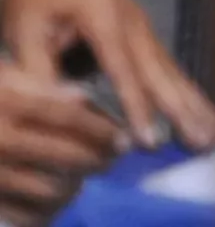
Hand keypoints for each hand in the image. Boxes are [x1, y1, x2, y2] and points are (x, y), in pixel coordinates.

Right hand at [0, 62, 123, 220]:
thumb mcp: (8, 80)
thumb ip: (44, 89)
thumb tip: (86, 101)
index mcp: (9, 103)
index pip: (67, 117)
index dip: (101, 129)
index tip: (123, 138)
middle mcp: (1, 140)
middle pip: (64, 156)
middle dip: (96, 160)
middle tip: (111, 159)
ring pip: (51, 189)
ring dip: (76, 185)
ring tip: (84, 176)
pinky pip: (29, 215)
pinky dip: (50, 210)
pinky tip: (58, 198)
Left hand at [3, 0, 214, 153]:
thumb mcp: (26, 30)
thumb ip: (41, 71)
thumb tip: (65, 113)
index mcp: (104, 16)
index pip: (123, 66)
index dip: (136, 105)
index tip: (148, 142)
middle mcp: (135, 23)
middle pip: (162, 70)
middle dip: (184, 109)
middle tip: (205, 142)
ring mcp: (147, 31)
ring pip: (175, 74)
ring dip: (199, 107)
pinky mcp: (150, 43)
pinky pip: (174, 75)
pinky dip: (194, 99)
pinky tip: (213, 122)